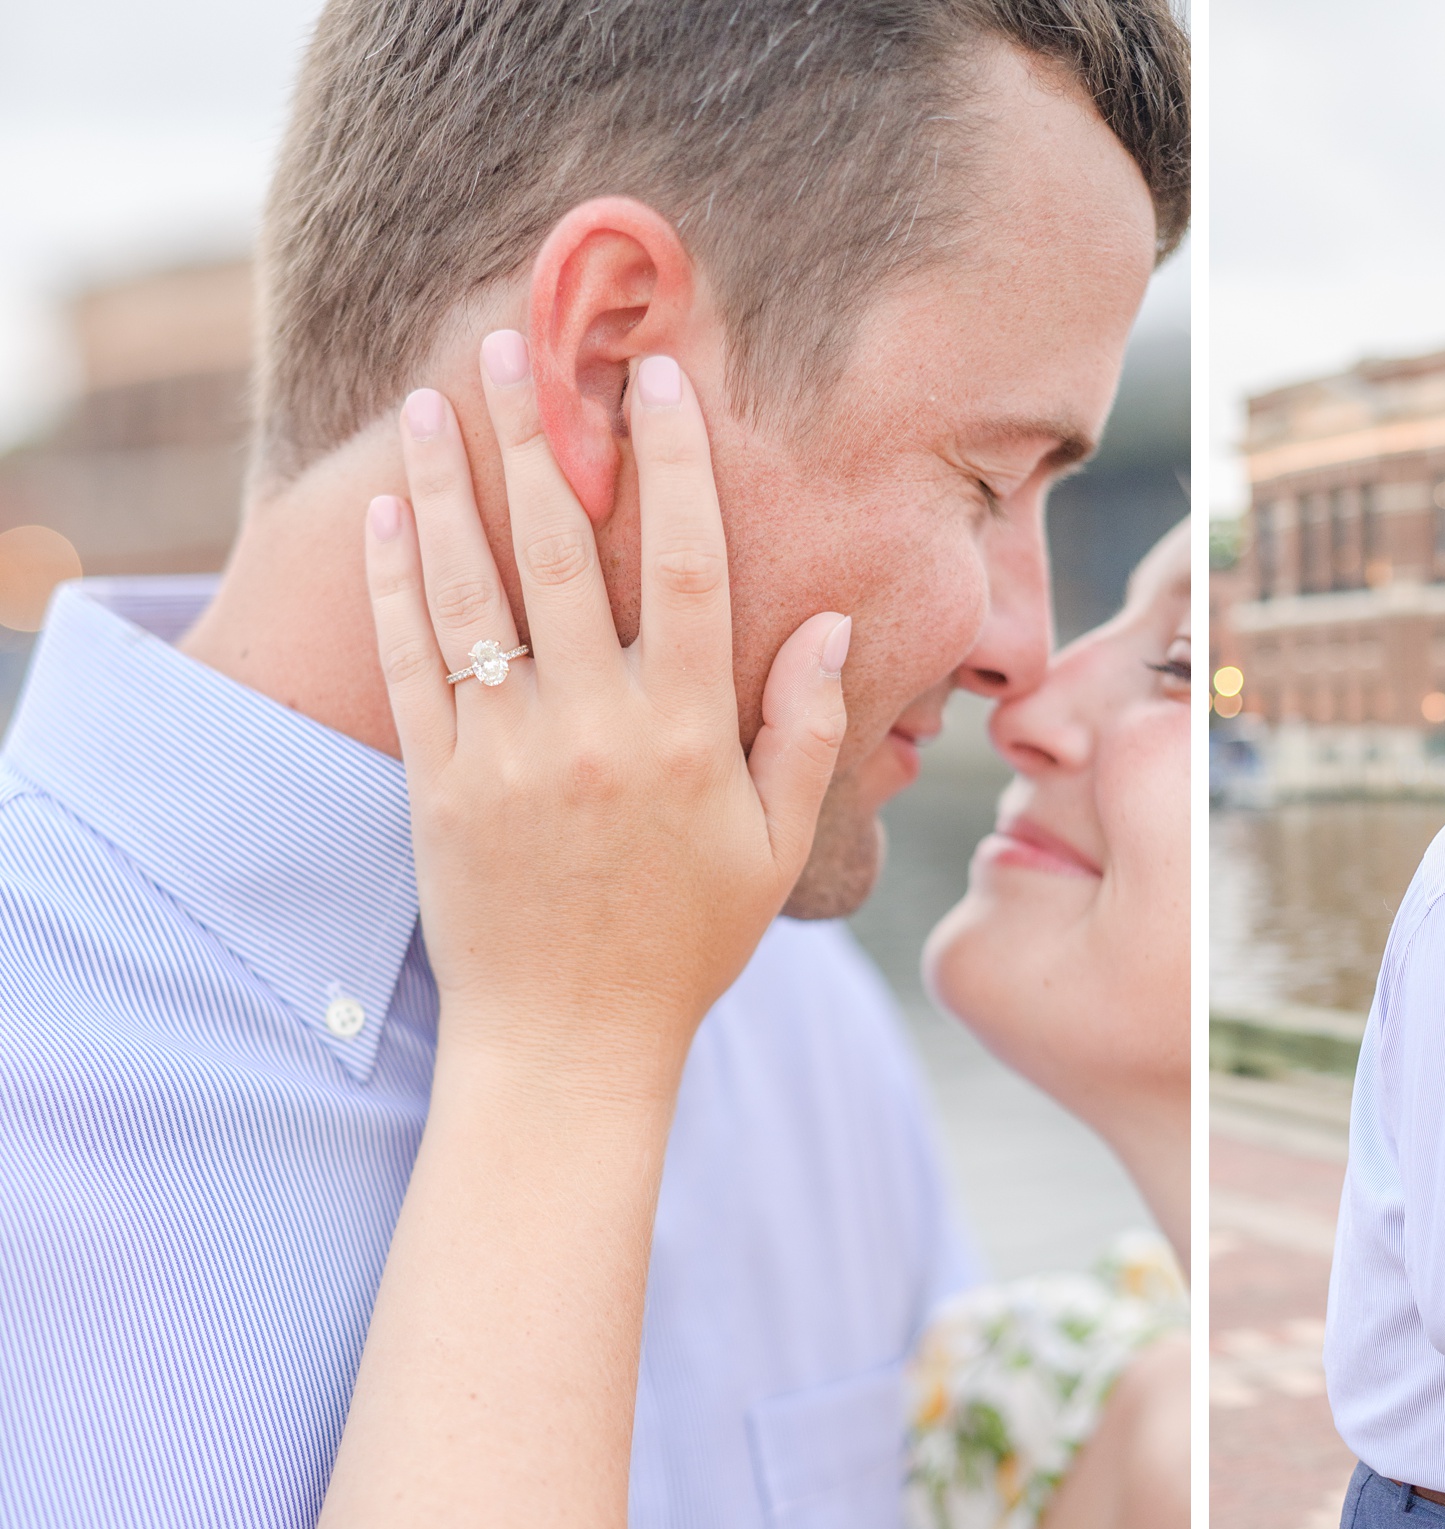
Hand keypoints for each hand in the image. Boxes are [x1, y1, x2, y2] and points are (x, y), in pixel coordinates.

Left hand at [366, 332, 848, 1082]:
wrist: (569, 1045)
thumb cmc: (688, 944)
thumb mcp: (776, 846)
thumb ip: (806, 731)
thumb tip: (831, 623)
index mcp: (688, 736)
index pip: (688, 571)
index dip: (674, 467)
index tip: (659, 381)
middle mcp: (594, 731)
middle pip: (564, 554)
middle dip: (541, 438)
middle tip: (518, 346)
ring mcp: (505, 755)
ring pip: (474, 593)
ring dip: (453, 487)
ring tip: (437, 399)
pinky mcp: (435, 785)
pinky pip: (411, 664)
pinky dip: (398, 584)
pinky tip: (391, 515)